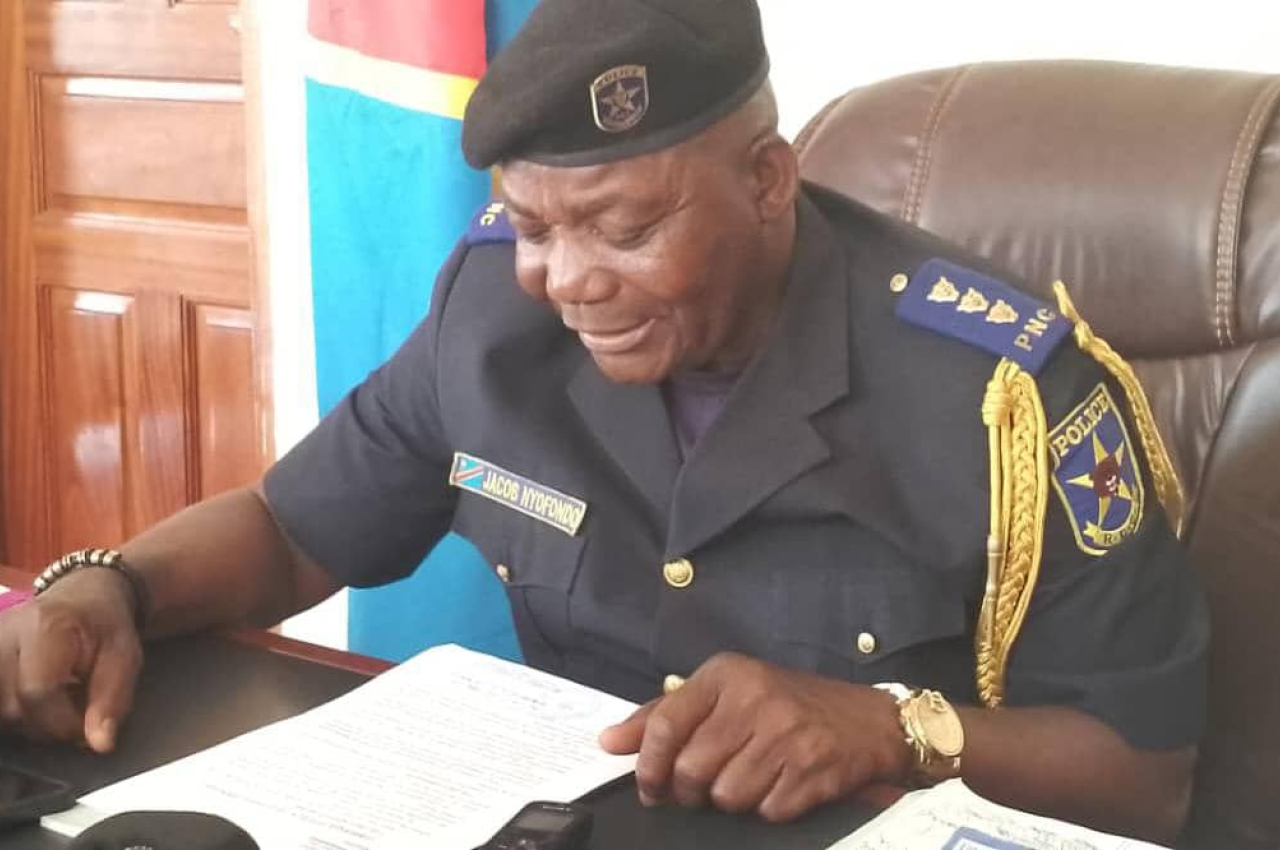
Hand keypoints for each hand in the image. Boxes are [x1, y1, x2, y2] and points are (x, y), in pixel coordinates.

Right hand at [0, 568, 142, 751]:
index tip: (88, 724)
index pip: (38, 693)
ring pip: (0, 713)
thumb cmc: (105, 626)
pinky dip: (16, 710)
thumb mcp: (125, 656)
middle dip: (48, 723)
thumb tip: (100, 744)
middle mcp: (4, 636)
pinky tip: (33, 700)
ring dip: (29, 719)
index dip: (64, 722)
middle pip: (13, 708)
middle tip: (76, 704)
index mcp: (44, 627)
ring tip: (55, 696)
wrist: (82, 597)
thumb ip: (113, 700)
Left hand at [599, 653, 908, 821]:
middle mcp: (756, 699)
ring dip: (732, 800)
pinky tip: (780, 785)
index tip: (648, 786)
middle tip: (701, 789)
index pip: (665, 723)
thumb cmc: (786, 705)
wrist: (867, 720)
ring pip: (726, 796)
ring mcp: (788, 735)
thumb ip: (664, 715)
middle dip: (690, 791)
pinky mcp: (813, 769)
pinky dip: (768, 809)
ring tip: (749, 778)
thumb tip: (608, 742)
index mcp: (727, 675)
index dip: (647, 765)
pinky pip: (766, 812)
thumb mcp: (726, 694)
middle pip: (691, 769)